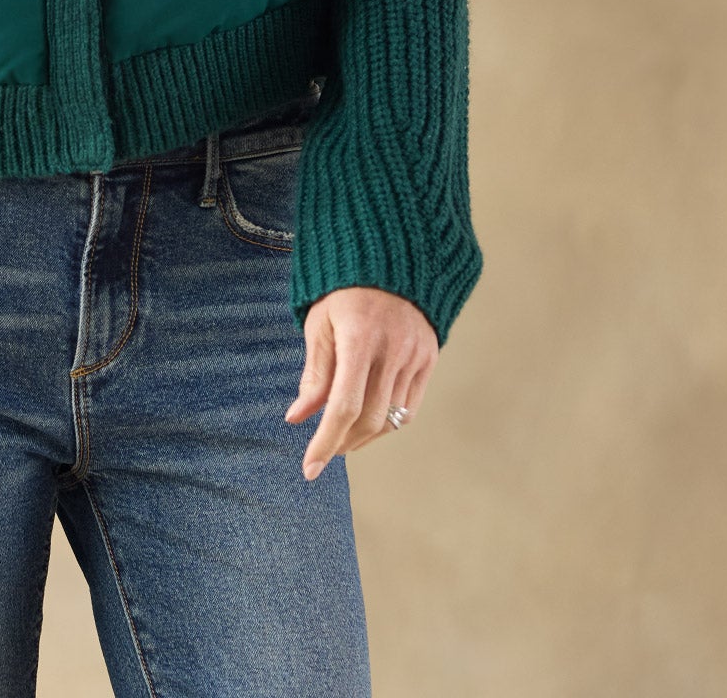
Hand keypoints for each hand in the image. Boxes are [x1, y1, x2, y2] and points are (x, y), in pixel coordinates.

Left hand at [284, 285, 436, 479]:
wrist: (390, 257)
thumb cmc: (343, 291)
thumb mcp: (319, 324)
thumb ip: (314, 374)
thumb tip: (297, 418)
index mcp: (359, 338)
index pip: (343, 407)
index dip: (325, 443)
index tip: (309, 469)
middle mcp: (393, 350)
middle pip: (369, 420)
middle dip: (342, 443)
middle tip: (323, 452)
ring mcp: (416, 355)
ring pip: (391, 419)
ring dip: (364, 437)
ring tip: (341, 437)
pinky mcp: (429, 358)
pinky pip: (409, 407)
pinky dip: (387, 423)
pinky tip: (367, 423)